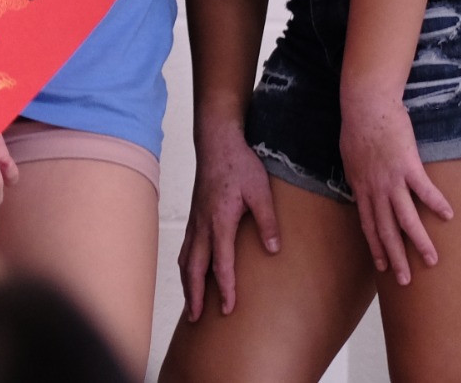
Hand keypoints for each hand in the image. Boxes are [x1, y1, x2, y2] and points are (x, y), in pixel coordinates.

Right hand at [179, 121, 280, 320]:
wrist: (216, 141)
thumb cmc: (240, 165)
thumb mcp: (261, 191)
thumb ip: (268, 221)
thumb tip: (274, 250)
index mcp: (219, 221)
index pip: (221, 263)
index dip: (224, 288)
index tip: (228, 309)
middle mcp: (203, 224)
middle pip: (194, 267)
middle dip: (194, 295)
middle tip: (196, 319)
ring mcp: (196, 220)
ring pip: (186, 259)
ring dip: (187, 284)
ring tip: (190, 306)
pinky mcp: (195, 216)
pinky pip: (186, 247)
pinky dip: (185, 266)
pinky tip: (190, 274)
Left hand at [341, 93, 451, 285]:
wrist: (365, 106)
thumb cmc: (358, 128)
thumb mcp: (351, 159)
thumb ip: (359, 178)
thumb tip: (363, 190)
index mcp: (361, 188)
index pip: (368, 225)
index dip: (376, 247)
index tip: (383, 267)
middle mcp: (375, 189)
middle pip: (385, 230)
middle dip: (395, 257)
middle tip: (405, 280)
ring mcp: (391, 179)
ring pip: (405, 218)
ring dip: (418, 241)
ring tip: (432, 260)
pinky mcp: (407, 165)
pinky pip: (424, 190)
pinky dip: (436, 203)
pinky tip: (448, 216)